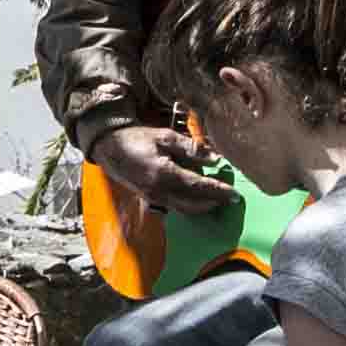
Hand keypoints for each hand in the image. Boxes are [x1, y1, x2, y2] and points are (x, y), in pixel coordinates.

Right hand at [90, 122, 231, 217]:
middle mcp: (159, 191)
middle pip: (194, 204)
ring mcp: (153, 198)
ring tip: (217, 198)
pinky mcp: (149, 200)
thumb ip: (191, 148)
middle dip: (213, 202)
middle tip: (229, 198)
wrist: (109, 147)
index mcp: (164, 173)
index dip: (218, 190)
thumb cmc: (138, 138)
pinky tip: (197, 197)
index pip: (198, 186)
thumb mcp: (166, 137)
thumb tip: (216, 159)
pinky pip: (175, 207)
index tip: (235, 194)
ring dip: (203, 206)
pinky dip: (190, 205)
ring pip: (185, 209)